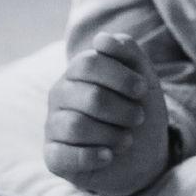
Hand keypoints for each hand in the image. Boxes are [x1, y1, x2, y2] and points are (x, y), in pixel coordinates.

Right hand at [44, 32, 171, 195]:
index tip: (142, 90)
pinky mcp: (53, 156)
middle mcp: (60, 95)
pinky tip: (108, 156)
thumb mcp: (142, 78)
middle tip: (138, 118)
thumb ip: (127, 52)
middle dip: (123, 110)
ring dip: (113, 136)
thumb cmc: (138, 111)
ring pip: (77, 127)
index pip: (88, 64)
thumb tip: (101, 39)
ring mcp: (53, 126)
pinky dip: (92, 157)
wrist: (143, 155)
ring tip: (126, 140)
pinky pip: (64, 156)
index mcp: (77, 72)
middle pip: (90, 97)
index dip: (121, 77)